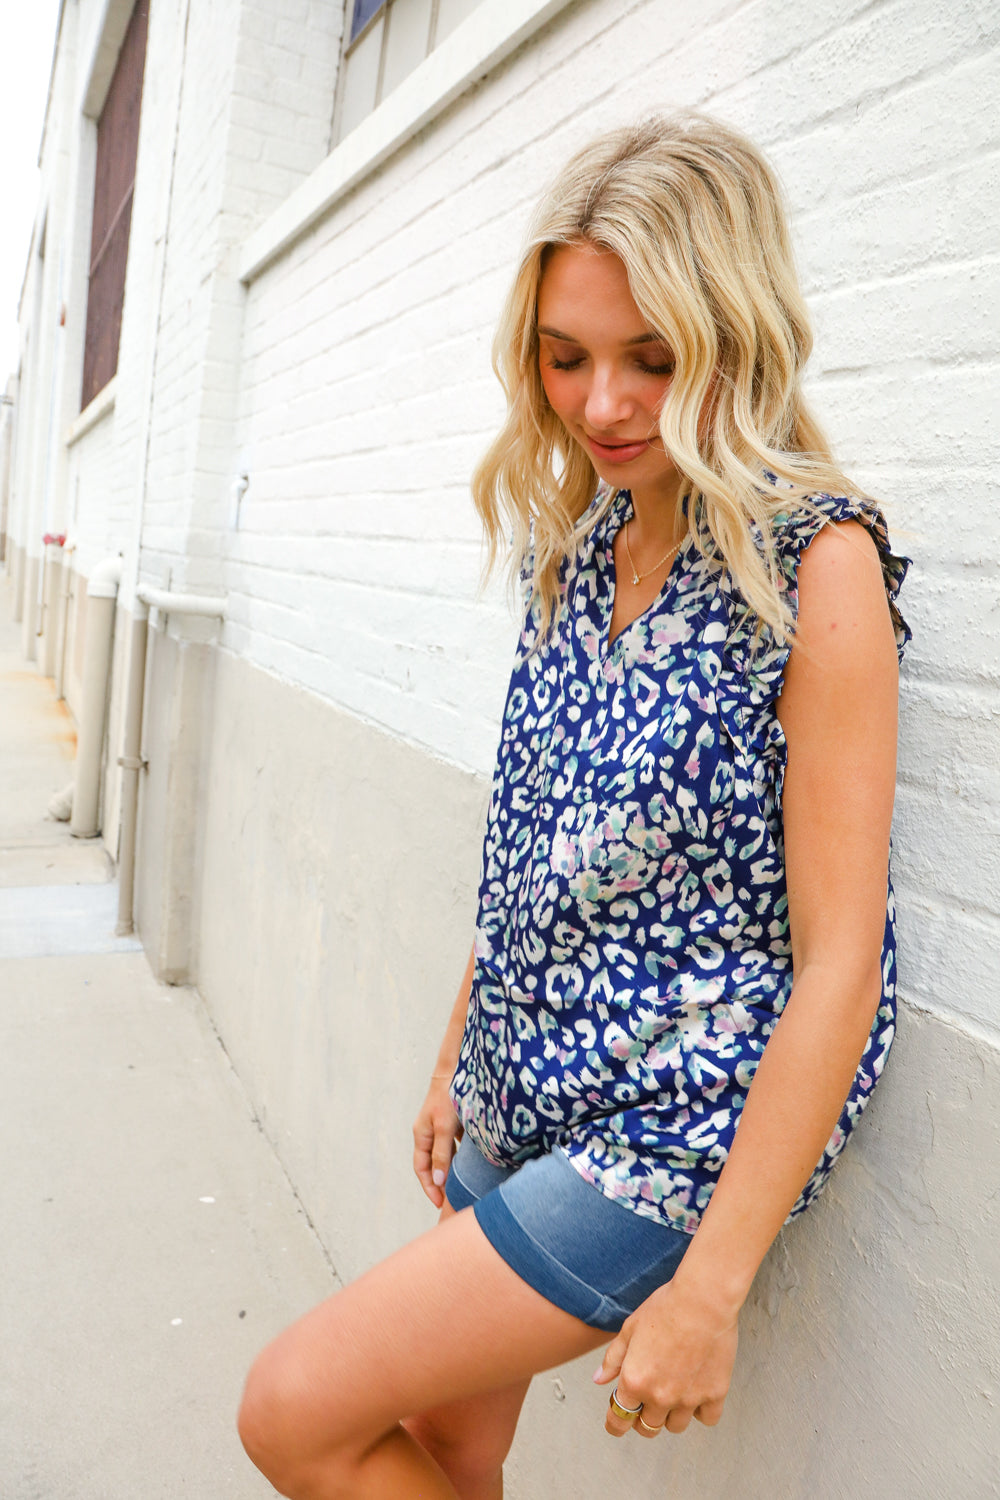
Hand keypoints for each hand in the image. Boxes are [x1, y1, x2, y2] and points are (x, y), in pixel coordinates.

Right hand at [412, 1074, 461, 1208]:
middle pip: (433, 1165)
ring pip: (445, 1156)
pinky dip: (462, 1157)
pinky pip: (456, 1146)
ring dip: (452, 1171)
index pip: (422, 1169)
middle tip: (452, 1201)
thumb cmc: (449, 1097)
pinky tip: (474, 1165)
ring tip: (463, 1188)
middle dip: (441, 1184)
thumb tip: (438, 1181)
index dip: (429, 1187)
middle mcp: (429, 1133)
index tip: (440, 1203)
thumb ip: (442, 1154)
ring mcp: (441, 1127)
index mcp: (422, 1135)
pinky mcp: (454, 1122)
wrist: (458, 1069)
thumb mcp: (445, 1127)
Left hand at [593, 1277, 738, 1437]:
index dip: (615, 1424)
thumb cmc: (666, 1308)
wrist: (702, 1299)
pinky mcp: (714, 1394)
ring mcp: (688, 1399)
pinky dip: (701, 1411)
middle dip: (642, 1418)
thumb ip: (613, 1359)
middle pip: (648, 1427)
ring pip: (675, 1426)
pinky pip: (706, 1419)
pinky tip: (696, 1392)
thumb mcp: (630, 1329)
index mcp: (634, 1381)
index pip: (619, 1420)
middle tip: (646, 1401)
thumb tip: (599, 1380)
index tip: (616, 1423)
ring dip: (671, 1415)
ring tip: (673, 1392)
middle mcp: (660, 1396)